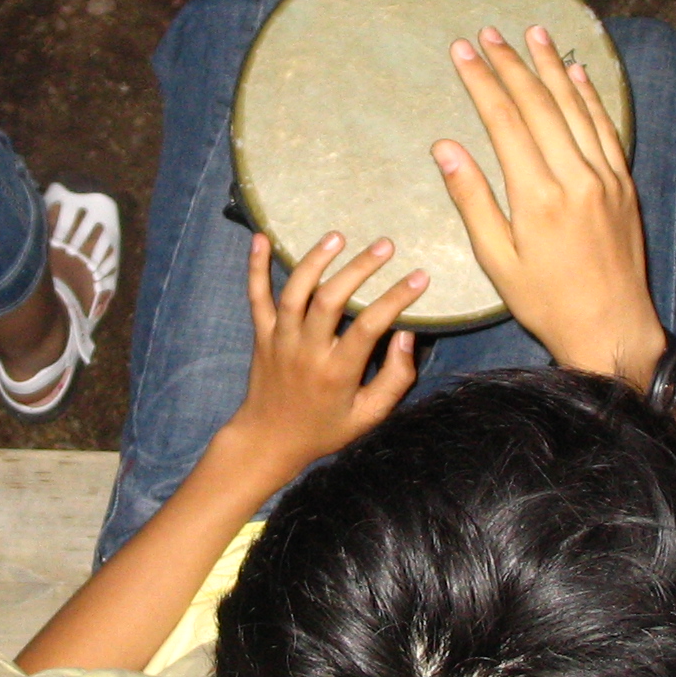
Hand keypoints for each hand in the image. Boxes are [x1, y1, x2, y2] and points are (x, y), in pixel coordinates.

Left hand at [222, 231, 424, 479]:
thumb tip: (407, 336)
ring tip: (338, 236)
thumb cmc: (325, 428)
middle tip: (385, 245)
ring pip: (294, 293)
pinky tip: (260, 238)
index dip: (395, 299)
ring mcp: (280, 340)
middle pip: (329, 300)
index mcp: (337, 372)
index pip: (369, 327)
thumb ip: (394, 379)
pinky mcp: (261, 335)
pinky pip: (256, 297)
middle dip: (358, 269)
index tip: (419, 276)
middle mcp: (306, 351)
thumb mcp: (368, 416)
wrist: (269, 440)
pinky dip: (256, 267)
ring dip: (315, 260)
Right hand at [433, 25, 664, 383]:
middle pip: (539, 104)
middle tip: (489, 33)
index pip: (505, 121)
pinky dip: (590, 95)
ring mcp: (605, 178)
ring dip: (551, 66)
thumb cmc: (545, 302)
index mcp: (538, 197)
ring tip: (532, 33)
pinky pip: (605, 127)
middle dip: (511, 64)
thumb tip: (445, 148)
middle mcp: (576, 178)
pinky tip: (576, 72)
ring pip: (576, 107)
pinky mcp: (624, 185)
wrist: (612, 329)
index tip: (463, 51)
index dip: (481, 81)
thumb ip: (472, 200)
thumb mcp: (496, 260)